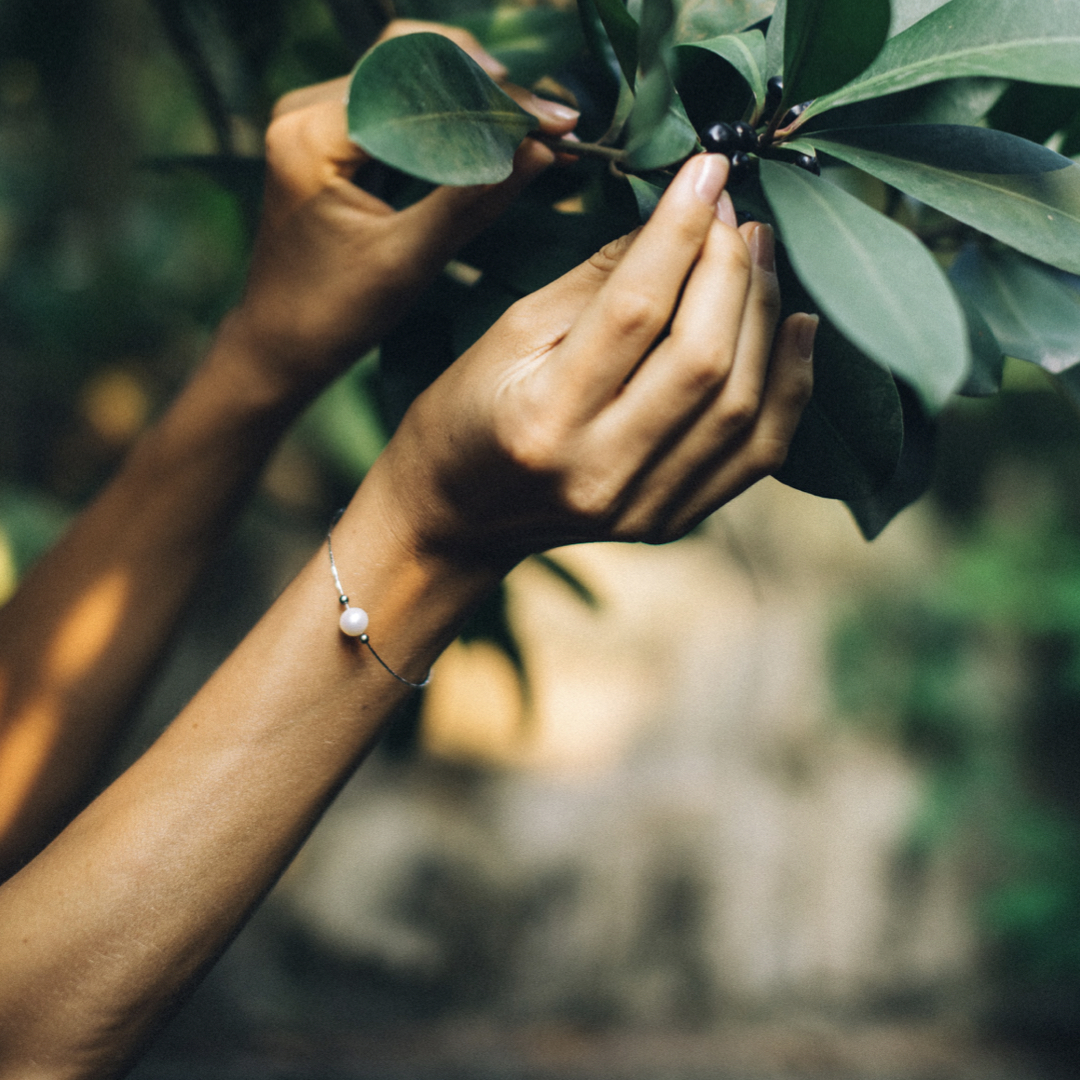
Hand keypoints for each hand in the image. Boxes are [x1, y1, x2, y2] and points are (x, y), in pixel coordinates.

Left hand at [220, 19, 578, 402]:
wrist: (279, 344)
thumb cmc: (334, 315)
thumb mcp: (411, 260)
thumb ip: (474, 199)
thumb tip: (541, 151)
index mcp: (313, 136)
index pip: (416, 82)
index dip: (492, 97)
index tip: (551, 122)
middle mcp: (305, 111)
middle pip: (412, 59)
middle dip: (488, 85)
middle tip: (551, 118)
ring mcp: (313, 117)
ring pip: (409, 74)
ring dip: (473, 95)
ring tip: (531, 125)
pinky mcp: (328, 134)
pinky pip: (398, 103)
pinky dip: (449, 116)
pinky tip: (492, 135)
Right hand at [366, 154, 816, 569]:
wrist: (459, 517)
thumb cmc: (469, 412)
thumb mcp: (512, 331)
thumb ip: (600, 278)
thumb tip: (681, 216)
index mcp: (542, 417)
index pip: (635, 309)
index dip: (681, 230)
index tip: (708, 169)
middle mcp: (598, 472)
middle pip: (701, 358)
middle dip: (730, 268)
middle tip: (736, 214)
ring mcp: (642, 507)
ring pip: (741, 405)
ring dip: (763, 315)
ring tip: (760, 257)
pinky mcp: (671, 521)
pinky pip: (757, 454)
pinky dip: (789, 387)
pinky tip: (796, 329)